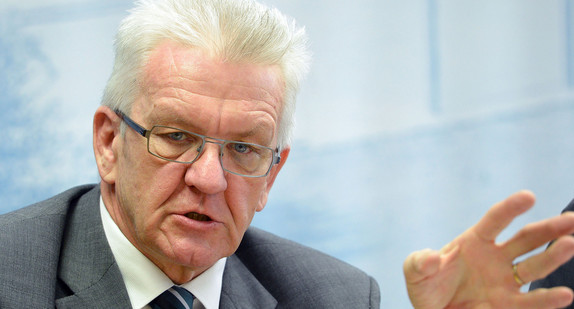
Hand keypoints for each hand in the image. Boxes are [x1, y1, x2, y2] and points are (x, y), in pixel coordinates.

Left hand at [404, 191, 573, 308]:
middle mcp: (495, 258)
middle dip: (548, 229)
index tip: (529, 197)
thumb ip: (418, 262)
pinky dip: (548, 299)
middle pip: (525, 239)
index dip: (510, 208)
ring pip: (534, 267)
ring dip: (553, 256)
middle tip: (571, 220)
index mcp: (474, 242)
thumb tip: (430, 258)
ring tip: (570, 245)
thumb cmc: (426, 288)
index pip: (495, 221)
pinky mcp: (508, 305)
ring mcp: (505, 281)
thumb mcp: (415, 273)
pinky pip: (531, 302)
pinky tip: (564, 294)